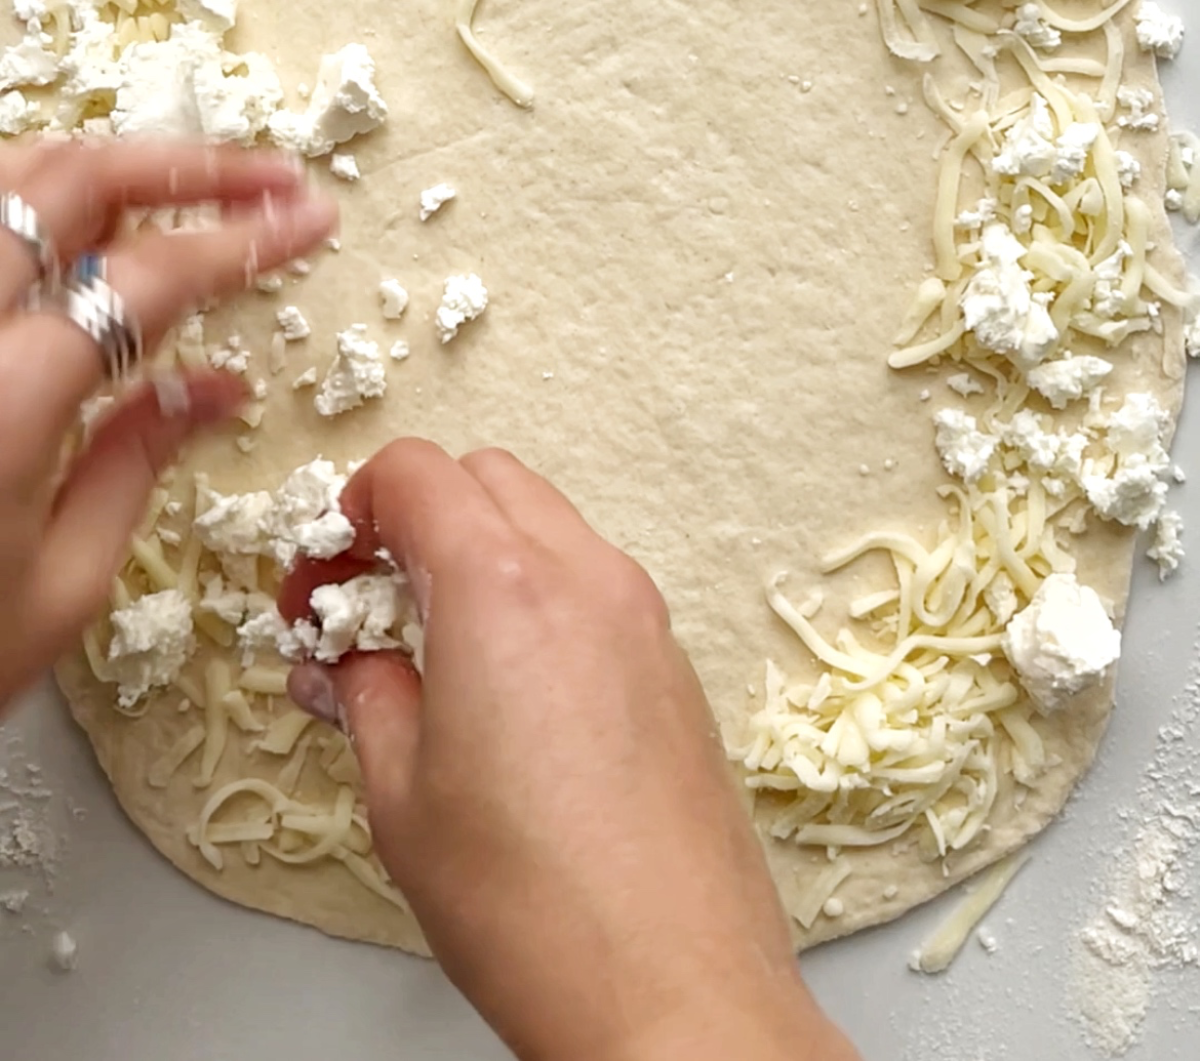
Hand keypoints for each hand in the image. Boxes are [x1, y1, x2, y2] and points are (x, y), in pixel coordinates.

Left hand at [0, 136, 336, 709]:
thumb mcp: (62, 584)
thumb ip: (138, 461)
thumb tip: (217, 388)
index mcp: (7, 395)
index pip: (150, 273)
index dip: (243, 238)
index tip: (307, 223)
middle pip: (75, 179)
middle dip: (188, 164)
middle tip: (268, 179)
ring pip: (8, 175)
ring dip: (103, 165)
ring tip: (177, 190)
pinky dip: (31, 200)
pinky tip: (72, 235)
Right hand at [284, 440, 856, 1061]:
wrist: (673, 992)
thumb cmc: (531, 905)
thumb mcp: (400, 796)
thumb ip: (364, 694)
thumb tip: (345, 659)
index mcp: (502, 588)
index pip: (415, 472)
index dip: (351, 509)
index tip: (323, 577)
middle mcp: (584, 577)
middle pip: (485, 478)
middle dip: (414, 517)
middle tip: (366, 603)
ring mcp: (642, 617)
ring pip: (546, 524)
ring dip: (479, 553)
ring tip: (432, 651)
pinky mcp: (673, 664)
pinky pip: (593, 584)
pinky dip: (537, 595)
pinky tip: (504, 688)